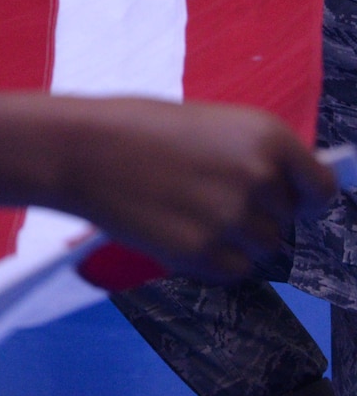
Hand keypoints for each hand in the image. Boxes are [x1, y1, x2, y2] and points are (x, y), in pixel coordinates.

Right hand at [56, 98, 334, 281]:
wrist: (77, 148)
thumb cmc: (132, 127)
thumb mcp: (206, 125)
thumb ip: (250, 156)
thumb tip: (283, 192)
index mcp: (266, 137)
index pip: (319, 188)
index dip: (301, 198)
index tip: (284, 203)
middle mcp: (261, 178)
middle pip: (285, 223)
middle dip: (252, 217)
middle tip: (203, 201)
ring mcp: (234, 219)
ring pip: (261, 250)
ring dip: (232, 241)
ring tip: (185, 216)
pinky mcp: (204, 253)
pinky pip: (231, 270)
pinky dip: (210, 261)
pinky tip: (174, 233)